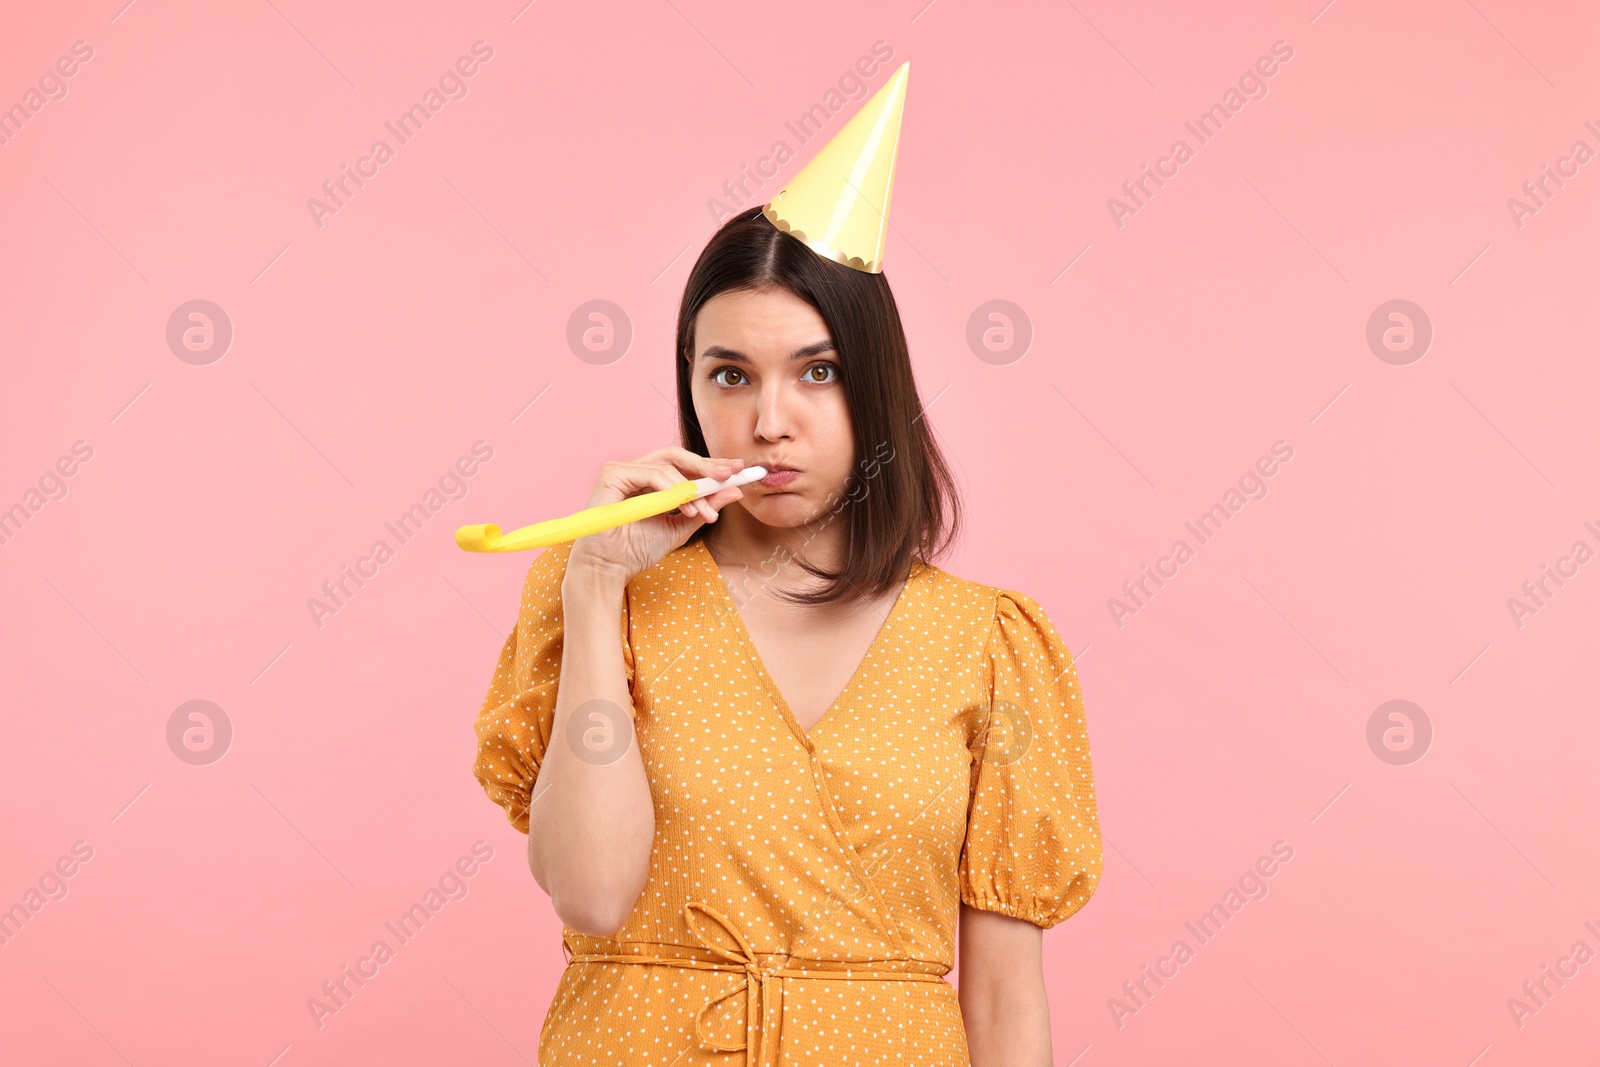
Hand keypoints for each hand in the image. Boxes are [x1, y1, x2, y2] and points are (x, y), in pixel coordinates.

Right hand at [566, 447, 745, 584]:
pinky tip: (685, 506)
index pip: (684, 464)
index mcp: (650, 480)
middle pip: (676, 456)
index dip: (711, 466)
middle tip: (730, 475)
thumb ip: (705, 508)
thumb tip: (734, 491)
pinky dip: (671, 488)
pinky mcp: (611, 475)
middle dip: (706, 465)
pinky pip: (649, 474)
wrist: (609, 569)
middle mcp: (636, 470)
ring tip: (704, 512)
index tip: (738, 471)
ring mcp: (622, 470)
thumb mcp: (681, 527)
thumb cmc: (637, 550)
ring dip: (691, 488)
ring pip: (667, 465)